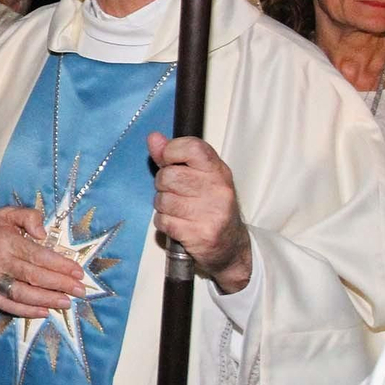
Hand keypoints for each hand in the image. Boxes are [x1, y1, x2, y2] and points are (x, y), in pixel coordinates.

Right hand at [0, 207, 87, 317]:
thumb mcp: (6, 212)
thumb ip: (29, 217)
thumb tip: (44, 234)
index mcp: (5, 240)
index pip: (39, 256)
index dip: (61, 266)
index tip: (78, 273)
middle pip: (33, 276)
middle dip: (60, 285)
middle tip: (80, 291)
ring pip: (21, 293)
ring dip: (46, 300)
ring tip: (66, 303)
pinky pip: (6, 305)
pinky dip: (26, 311)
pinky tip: (43, 312)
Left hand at [147, 131, 251, 292]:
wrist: (230, 246)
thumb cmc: (210, 205)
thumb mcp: (199, 176)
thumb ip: (173, 156)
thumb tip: (153, 137)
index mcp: (218, 170)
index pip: (191, 148)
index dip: (171, 152)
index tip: (169, 162)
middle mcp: (218, 189)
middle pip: (168, 176)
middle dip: (163, 184)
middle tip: (174, 192)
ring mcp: (211, 213)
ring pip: (163, 200)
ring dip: (163, 206)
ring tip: (178, 210)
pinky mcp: (200, 235)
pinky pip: (163, 221)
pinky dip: (164, 223)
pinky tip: (178, 224)